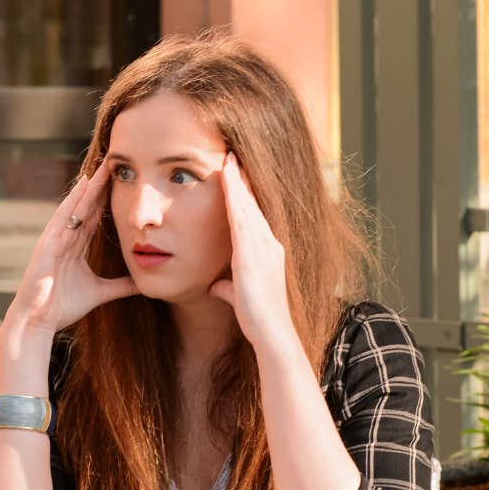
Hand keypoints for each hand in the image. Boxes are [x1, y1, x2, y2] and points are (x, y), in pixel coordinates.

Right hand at [4, 157, 138, 334]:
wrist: (38, 320)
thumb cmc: (62, 307)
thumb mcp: (100, 292)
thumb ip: (120, 286)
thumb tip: (142, 283)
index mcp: (75, 247)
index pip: (94, 217)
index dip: (107, 199)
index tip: (121, 181)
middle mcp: (65, 238)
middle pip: (86, 206)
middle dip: (100, 186)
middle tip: (113, 163)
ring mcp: (55, 239)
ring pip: (75, 207)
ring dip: (89, 187)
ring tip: (102, 167)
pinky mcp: (48, 243)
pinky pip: (63, 216)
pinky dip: (73, 200)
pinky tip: (83, 184)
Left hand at [208, 153, 295, 350]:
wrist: (272, 333)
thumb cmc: (258, 320)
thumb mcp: (239, 297)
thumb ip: (228, 288)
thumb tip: (216, 286)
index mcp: (268, 253)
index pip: (253, 217)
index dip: (244, 196)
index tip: (235, 177)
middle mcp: (269, 245)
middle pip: (253, 205)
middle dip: (242, 180)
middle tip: (232, 156)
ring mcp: (263, 247)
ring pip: (248, 206)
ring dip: (237, 182)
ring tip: (228, 159)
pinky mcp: (252, 253)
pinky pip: (241, 217)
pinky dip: (235, 197)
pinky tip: (226, 180)